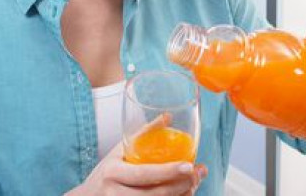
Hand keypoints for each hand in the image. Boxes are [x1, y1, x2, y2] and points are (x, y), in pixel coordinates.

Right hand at [65, 142, 207, 195]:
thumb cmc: (105, 173)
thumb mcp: (118, 152)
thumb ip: (143, 133)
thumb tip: (168, 116)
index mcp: (113, 173)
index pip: (144, 174)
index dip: (168, 171)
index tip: (189, 166)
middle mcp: (115, 193)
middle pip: (155, 194)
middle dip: (183, 185)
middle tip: (199, 173)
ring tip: (194, 184)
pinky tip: (182, 194)